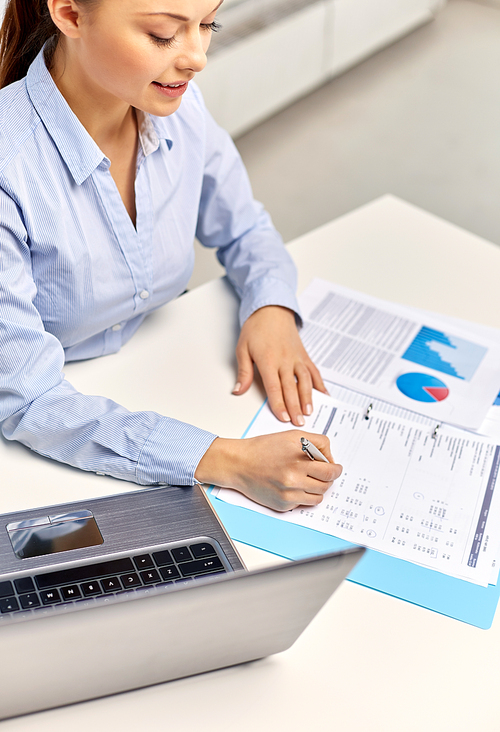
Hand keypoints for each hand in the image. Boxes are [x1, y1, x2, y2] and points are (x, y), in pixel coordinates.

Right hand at [195, 430, 341, 511]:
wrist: (239, 463)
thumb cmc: (263, 448)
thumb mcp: (292, 436)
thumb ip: (316, 443)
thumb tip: (330, 458)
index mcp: (298, 460)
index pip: (330, 470)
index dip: (336, 469)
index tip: (335, 467)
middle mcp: (294, 479)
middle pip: (326, 484)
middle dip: (329, 478)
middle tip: (325, 473)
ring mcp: (288, 494)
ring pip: (318, 497)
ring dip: (317, 489)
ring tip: (308, 479)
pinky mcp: (282, 505)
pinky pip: (303, 503)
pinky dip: (302, 496)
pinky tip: (293, 485)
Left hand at [233, 306, 327, 425]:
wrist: (271, 310)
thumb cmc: (255, 329)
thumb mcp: (242, 349)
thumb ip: (243, 372)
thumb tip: (238, 391)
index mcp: (268, 360)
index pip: (274, 387)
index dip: (279, 404)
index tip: (283, 418)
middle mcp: (285, 360)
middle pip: (291, 387)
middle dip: (295, 407)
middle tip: (299, 423)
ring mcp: (296, 358)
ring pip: (305, 380)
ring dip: (308, 398)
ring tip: (310, 412)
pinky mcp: (304, 355)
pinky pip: (314, 371)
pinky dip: (320, 384)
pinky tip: (325, 395)